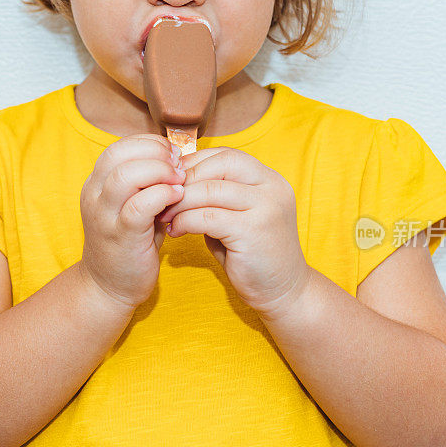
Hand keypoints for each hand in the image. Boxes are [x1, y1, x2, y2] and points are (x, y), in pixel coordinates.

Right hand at [80, 134, 185, 307]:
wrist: (109, 287)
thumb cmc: (130, 242)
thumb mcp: (134, 205)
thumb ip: (147, 182)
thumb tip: (177, 157)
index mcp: (96, 183)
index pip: (119, 146)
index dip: (150, 144)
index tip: (173, 154)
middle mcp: (94, 196)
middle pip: (119, 154)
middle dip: (155, 153)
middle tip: (179, 164)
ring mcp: (104, 217)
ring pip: (125, 176)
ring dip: (159, 172)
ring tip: (180, 180)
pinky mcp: (120, 237)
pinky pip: (139, 206)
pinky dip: (162, 195)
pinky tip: (178, 198)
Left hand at [157, 147, 309, 316]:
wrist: (282, 291)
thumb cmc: (251, 254)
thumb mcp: (235, 216)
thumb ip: (214, 197)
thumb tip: (175, 180)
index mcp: (269, 179)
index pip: (226, 154)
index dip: (195, 163)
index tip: (171, 181)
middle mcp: (272, 187)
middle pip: (220, 164)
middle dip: (186, 179)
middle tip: (163, 195)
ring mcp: (267, 208)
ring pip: (210, 190)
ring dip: (180, 201)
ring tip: (165, 215)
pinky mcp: (254, 231)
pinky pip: (208, 217)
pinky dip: (186, 221)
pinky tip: (176, 230)